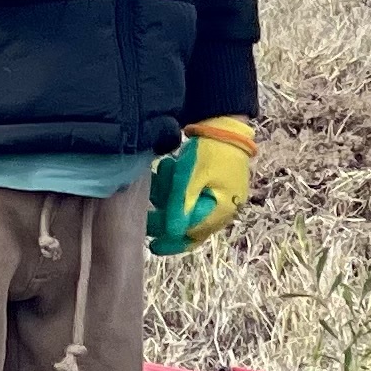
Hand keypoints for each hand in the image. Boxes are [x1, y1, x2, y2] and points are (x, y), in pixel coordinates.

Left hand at [148, 116, 256, 255]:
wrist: (226, 125)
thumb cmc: (210, 151)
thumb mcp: (191, 177)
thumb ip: (180, 204)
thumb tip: (172, 232)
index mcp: (220, 211)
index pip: (191, 235)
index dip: (170, 242)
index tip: (151, 245)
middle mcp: (220, 209)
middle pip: (187, 224)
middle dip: (165, 214)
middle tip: (144, 210)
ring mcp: (216, 197)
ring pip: (185, 207)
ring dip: (169, 194)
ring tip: (162, 172)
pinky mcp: (209, 184)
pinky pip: (188, 194)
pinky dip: (175, 185)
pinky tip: (167, 168)